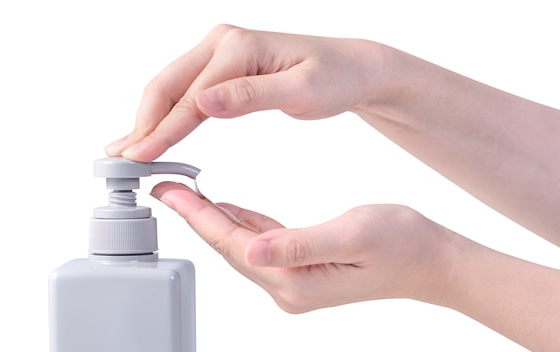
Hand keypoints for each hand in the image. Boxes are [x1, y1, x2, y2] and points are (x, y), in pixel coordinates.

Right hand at [105, 24, 384, 161]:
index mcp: (238, 47)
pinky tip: (154, 131)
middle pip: (168, 85)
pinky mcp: (223, 65)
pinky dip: (168, 113)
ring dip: (149, 118)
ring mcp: (220, 51)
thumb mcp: (301, 90)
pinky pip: (187, 89)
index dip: (162, 130)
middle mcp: (223, 43)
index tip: (140, 158)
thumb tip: (202, 101)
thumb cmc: (333, 78)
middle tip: (122, 158)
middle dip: (143, 123)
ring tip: (127, 149)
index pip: (190, 96)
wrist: (350, 68)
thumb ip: (251, 95)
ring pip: (172, 87)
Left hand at [151, 181, 454, 311]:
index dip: (199, 217)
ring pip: (241, 244)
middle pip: (230, 247)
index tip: (170, 191)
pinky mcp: (301, 268)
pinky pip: (260, 243)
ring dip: (213, 219)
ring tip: (186, 193)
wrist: (432, 261)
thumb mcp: (351, 235)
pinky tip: (226, 209)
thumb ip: (299, 244)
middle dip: (196, 216)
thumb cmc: (401, 244)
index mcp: (295, 281)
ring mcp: (293, 280)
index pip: (234, 245)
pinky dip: (240, 222)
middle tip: (166, 186)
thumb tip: (251, 250)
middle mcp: (287, 286)